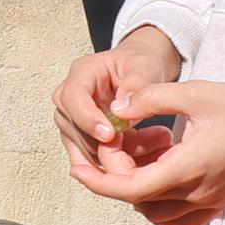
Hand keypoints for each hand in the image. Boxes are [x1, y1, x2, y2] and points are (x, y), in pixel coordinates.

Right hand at [52, 25, 184, 162]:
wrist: (141, 71)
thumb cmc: (140, 63)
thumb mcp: (145, 66)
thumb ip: (136, 84)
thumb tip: (121, 109)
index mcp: (82, 73)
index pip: (72, 98)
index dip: (87, 119)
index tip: (109, 135)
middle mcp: (70, 98)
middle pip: (73, 129)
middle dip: (104, 144)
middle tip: (141, 147)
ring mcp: (73, 120)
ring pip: (83, 149)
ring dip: (117, 156)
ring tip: (155, 145)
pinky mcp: (82, 138)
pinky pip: (94, 158)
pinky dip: (119, 161)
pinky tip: (145, 153)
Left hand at [71, 78, 224, 224]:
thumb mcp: (194, 91)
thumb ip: (150, 99)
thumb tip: (116, 107)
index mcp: (188, 166)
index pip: (130, 189)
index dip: (98, 181)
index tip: (77, 168)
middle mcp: (198, 192)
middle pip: (139, 203)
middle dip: (115, 181)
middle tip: (107, 154)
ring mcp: (210, 202)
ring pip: (156, 214)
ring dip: (136, 195)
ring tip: (133, 162)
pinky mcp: (219, 203)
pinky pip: (178, 218)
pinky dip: (159, 206)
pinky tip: (157, 178)